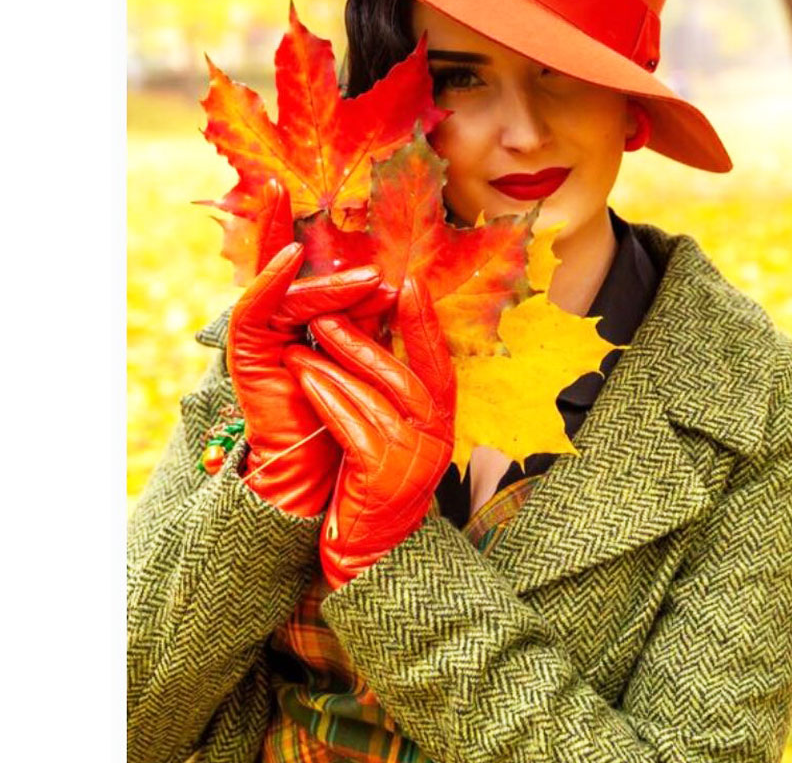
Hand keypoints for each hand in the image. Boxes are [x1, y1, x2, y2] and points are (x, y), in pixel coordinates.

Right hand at [226, 179, 388, 516]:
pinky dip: (271, 278)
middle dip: (347, 280)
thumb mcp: (363, 364)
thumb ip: (369, 326)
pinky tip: (292, 255)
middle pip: (312, 290)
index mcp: (312, 329)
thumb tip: (394, 287)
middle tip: (382, 274)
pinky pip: (253, 307)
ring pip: (294, 297)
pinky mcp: (247, 351)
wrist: (319, 474)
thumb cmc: (348, 422)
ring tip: (368, 279)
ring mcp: (264, 338)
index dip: (345, 266)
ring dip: (330, 286)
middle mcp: (285, 329)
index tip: (380, 256)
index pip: (325, 287)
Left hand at [283, 276, 455, 588]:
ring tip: (303, 341)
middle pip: (405, 376)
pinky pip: (353, 427)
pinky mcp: (381, 480)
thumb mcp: (396, 437)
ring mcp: (412, 460)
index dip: (425, 323)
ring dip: (336, 365)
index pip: (440, 364)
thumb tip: (373, 337)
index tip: (408, 283)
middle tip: (329, 308)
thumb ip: (392, 396)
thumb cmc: (375, 487)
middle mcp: (435, 439)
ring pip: (376, 398)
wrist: (372, 556)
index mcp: (442, 425)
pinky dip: (328, 399)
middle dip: (365, 339)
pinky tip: (304, 379)